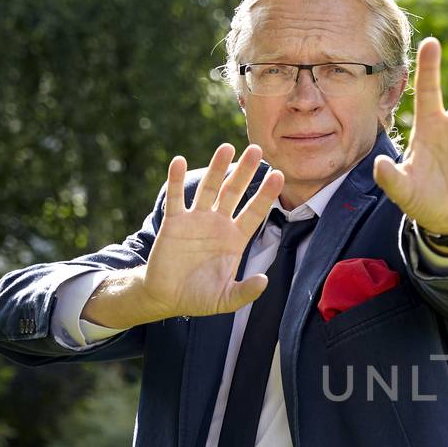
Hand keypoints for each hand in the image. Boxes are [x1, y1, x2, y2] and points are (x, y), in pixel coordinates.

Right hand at [137, 143, 282, 319]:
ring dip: (217, 168)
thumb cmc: (200, 297)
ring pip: (209, 188)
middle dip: (245, 171)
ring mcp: (196, 220)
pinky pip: (176, 198)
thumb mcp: (226, 300)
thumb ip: (245, 292)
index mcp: (235, 239)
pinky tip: (179, 161)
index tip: (279, 176)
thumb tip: (264, 281)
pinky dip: (175, 179)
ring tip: (227, 147)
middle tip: (257, 149)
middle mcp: (218, 224)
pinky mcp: (174, 223)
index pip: (255, 212)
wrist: (168, 296)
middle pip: (234, 192)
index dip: (266, 195)